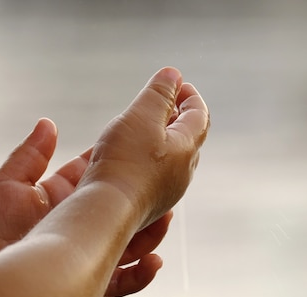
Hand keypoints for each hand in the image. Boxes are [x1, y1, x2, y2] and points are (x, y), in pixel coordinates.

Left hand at [0, 119, 171, 296]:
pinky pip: (119, 281)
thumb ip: (31, 155)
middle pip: (121, 210)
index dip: (122, 165)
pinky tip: (154, 262)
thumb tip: (48, 124)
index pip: (100, 177)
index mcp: (62, 197)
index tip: (143, 150)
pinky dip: (139, 274)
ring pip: (127, 243)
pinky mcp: (81, 281)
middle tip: (166, 187)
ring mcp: (81, 253)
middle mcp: (76, 224)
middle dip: (144, 199)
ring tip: (166, 219)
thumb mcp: (7, 183)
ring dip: (149, 233)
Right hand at [80, 67, 208, 229]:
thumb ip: (158, 93)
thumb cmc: (124, 162)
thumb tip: (173, 74)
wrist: (107, 211)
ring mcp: (167, 192)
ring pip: (170, 160)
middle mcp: (183, 173)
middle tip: (163, 104)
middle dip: (176, 118)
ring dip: (161, 141)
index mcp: (187, 147)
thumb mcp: (141, 116)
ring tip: (144, 130)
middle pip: (187, 138)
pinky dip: (147, 160)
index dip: (189, 95)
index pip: (199, 115)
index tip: (177, 84)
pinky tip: (129, 160)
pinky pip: (154, 177)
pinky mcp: (148, 205)